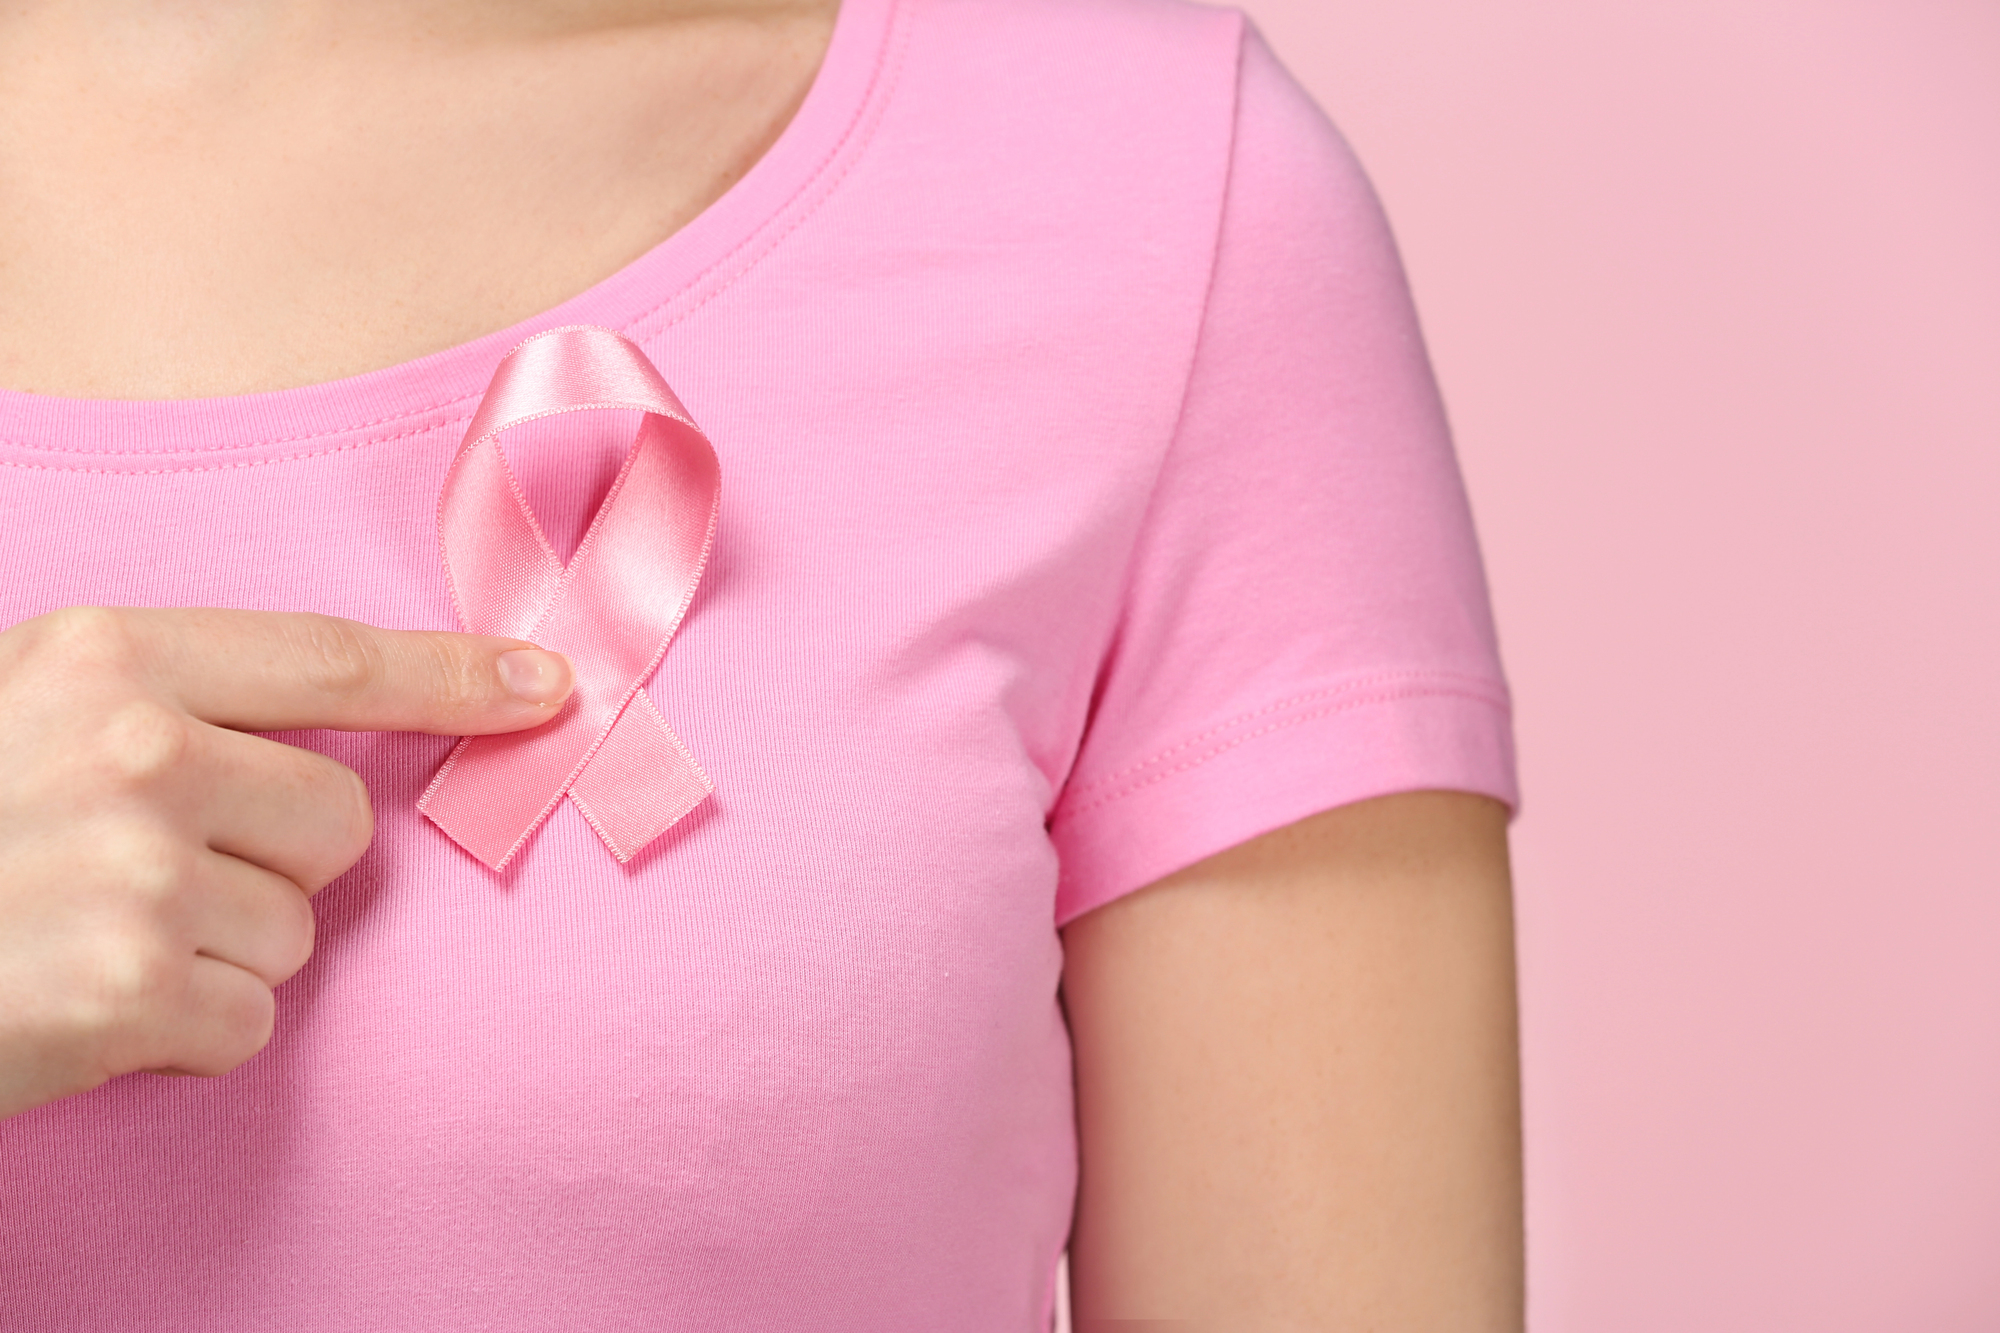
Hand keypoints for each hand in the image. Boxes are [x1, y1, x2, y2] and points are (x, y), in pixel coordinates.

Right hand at [0, 606, 573, 1120]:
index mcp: (102, 657)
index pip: (330, 660)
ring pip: (299, 929)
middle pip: (339, 819)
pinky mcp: (129, 990)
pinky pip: (252, 1020)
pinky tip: (91, 1007)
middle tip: (143, 876)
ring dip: (220, 953)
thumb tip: (344, 744)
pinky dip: (187, 1033)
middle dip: (272, 862)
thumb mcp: (25, 717)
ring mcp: (134, 870)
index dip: (455, 676)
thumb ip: (172, 706)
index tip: (550, 687)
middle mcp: (132, 748)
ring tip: (93, 939)